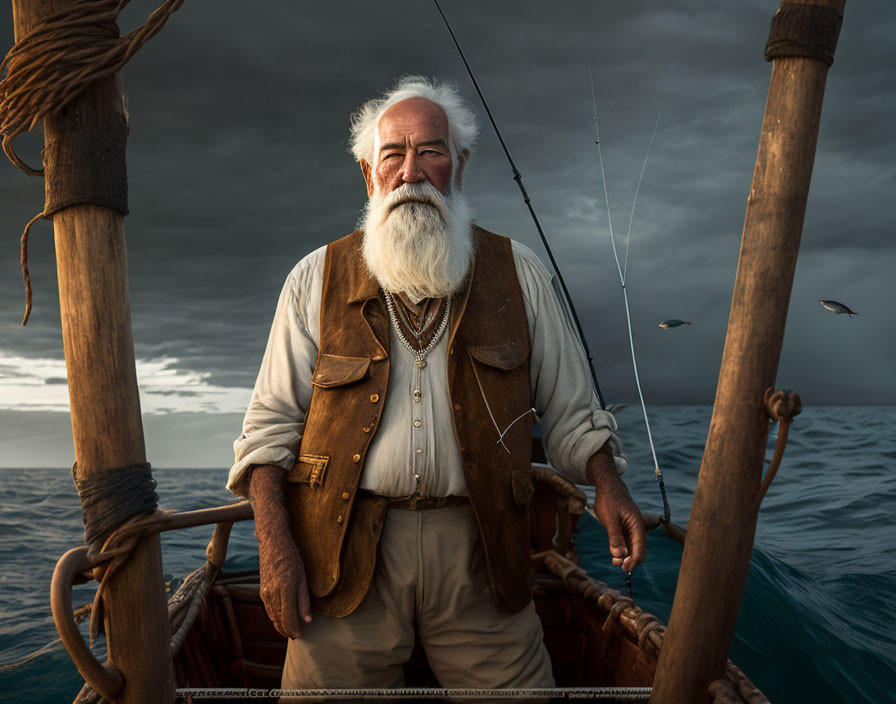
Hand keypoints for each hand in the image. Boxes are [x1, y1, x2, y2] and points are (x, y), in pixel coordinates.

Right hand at [257, 525, 311, 638]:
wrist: (273, 543)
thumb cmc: (291, 557)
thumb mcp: (303, 577)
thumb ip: (304, 600)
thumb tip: (308, 619)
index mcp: (285, 590)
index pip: (289, 619)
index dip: (294, 630)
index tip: (300, 636)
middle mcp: (272, 594)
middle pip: (279, 620)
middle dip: (287, 631)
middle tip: (295, 636)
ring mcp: (265, 592)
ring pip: (272, 616)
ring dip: (279, 625)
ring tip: (289, 630)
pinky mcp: (261, 590)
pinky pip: (267, 608)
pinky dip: (274, 617)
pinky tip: (280, 618)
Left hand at [586, 449, 646, 571]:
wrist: (607, 486)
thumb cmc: (609, 500)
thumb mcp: (610, 518)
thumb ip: (614, 536)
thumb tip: (619, 555)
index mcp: (637, 525)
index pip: (640, 547)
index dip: (634, 560)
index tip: (625, 568)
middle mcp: (636, 528)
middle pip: (638, 549)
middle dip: (631, 560)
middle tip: (620, 567)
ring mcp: (631, 528)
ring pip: (632, 546)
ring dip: (626, 555)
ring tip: (615, 562)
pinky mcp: (625, 527)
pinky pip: (626, 541)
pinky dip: (622, 549)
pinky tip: (615, 555)